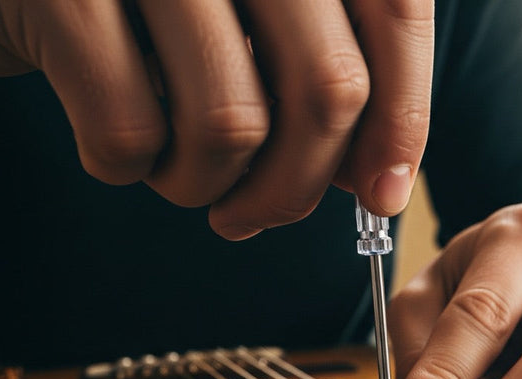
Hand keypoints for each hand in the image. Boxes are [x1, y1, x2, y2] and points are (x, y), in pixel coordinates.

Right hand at [0, 0, 431, 236]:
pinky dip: (129, 169)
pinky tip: (118, 148)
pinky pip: (129, 132)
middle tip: (260, 216)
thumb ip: (321, 76)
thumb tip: (380, 182)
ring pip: (233, 123)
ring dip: (209, 186)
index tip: (384, 195)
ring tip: (181, 173)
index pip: (395, 14)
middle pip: (328, 84)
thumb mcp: (249, 23)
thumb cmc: (150, 11)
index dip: (402, 118)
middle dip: (300, 185)